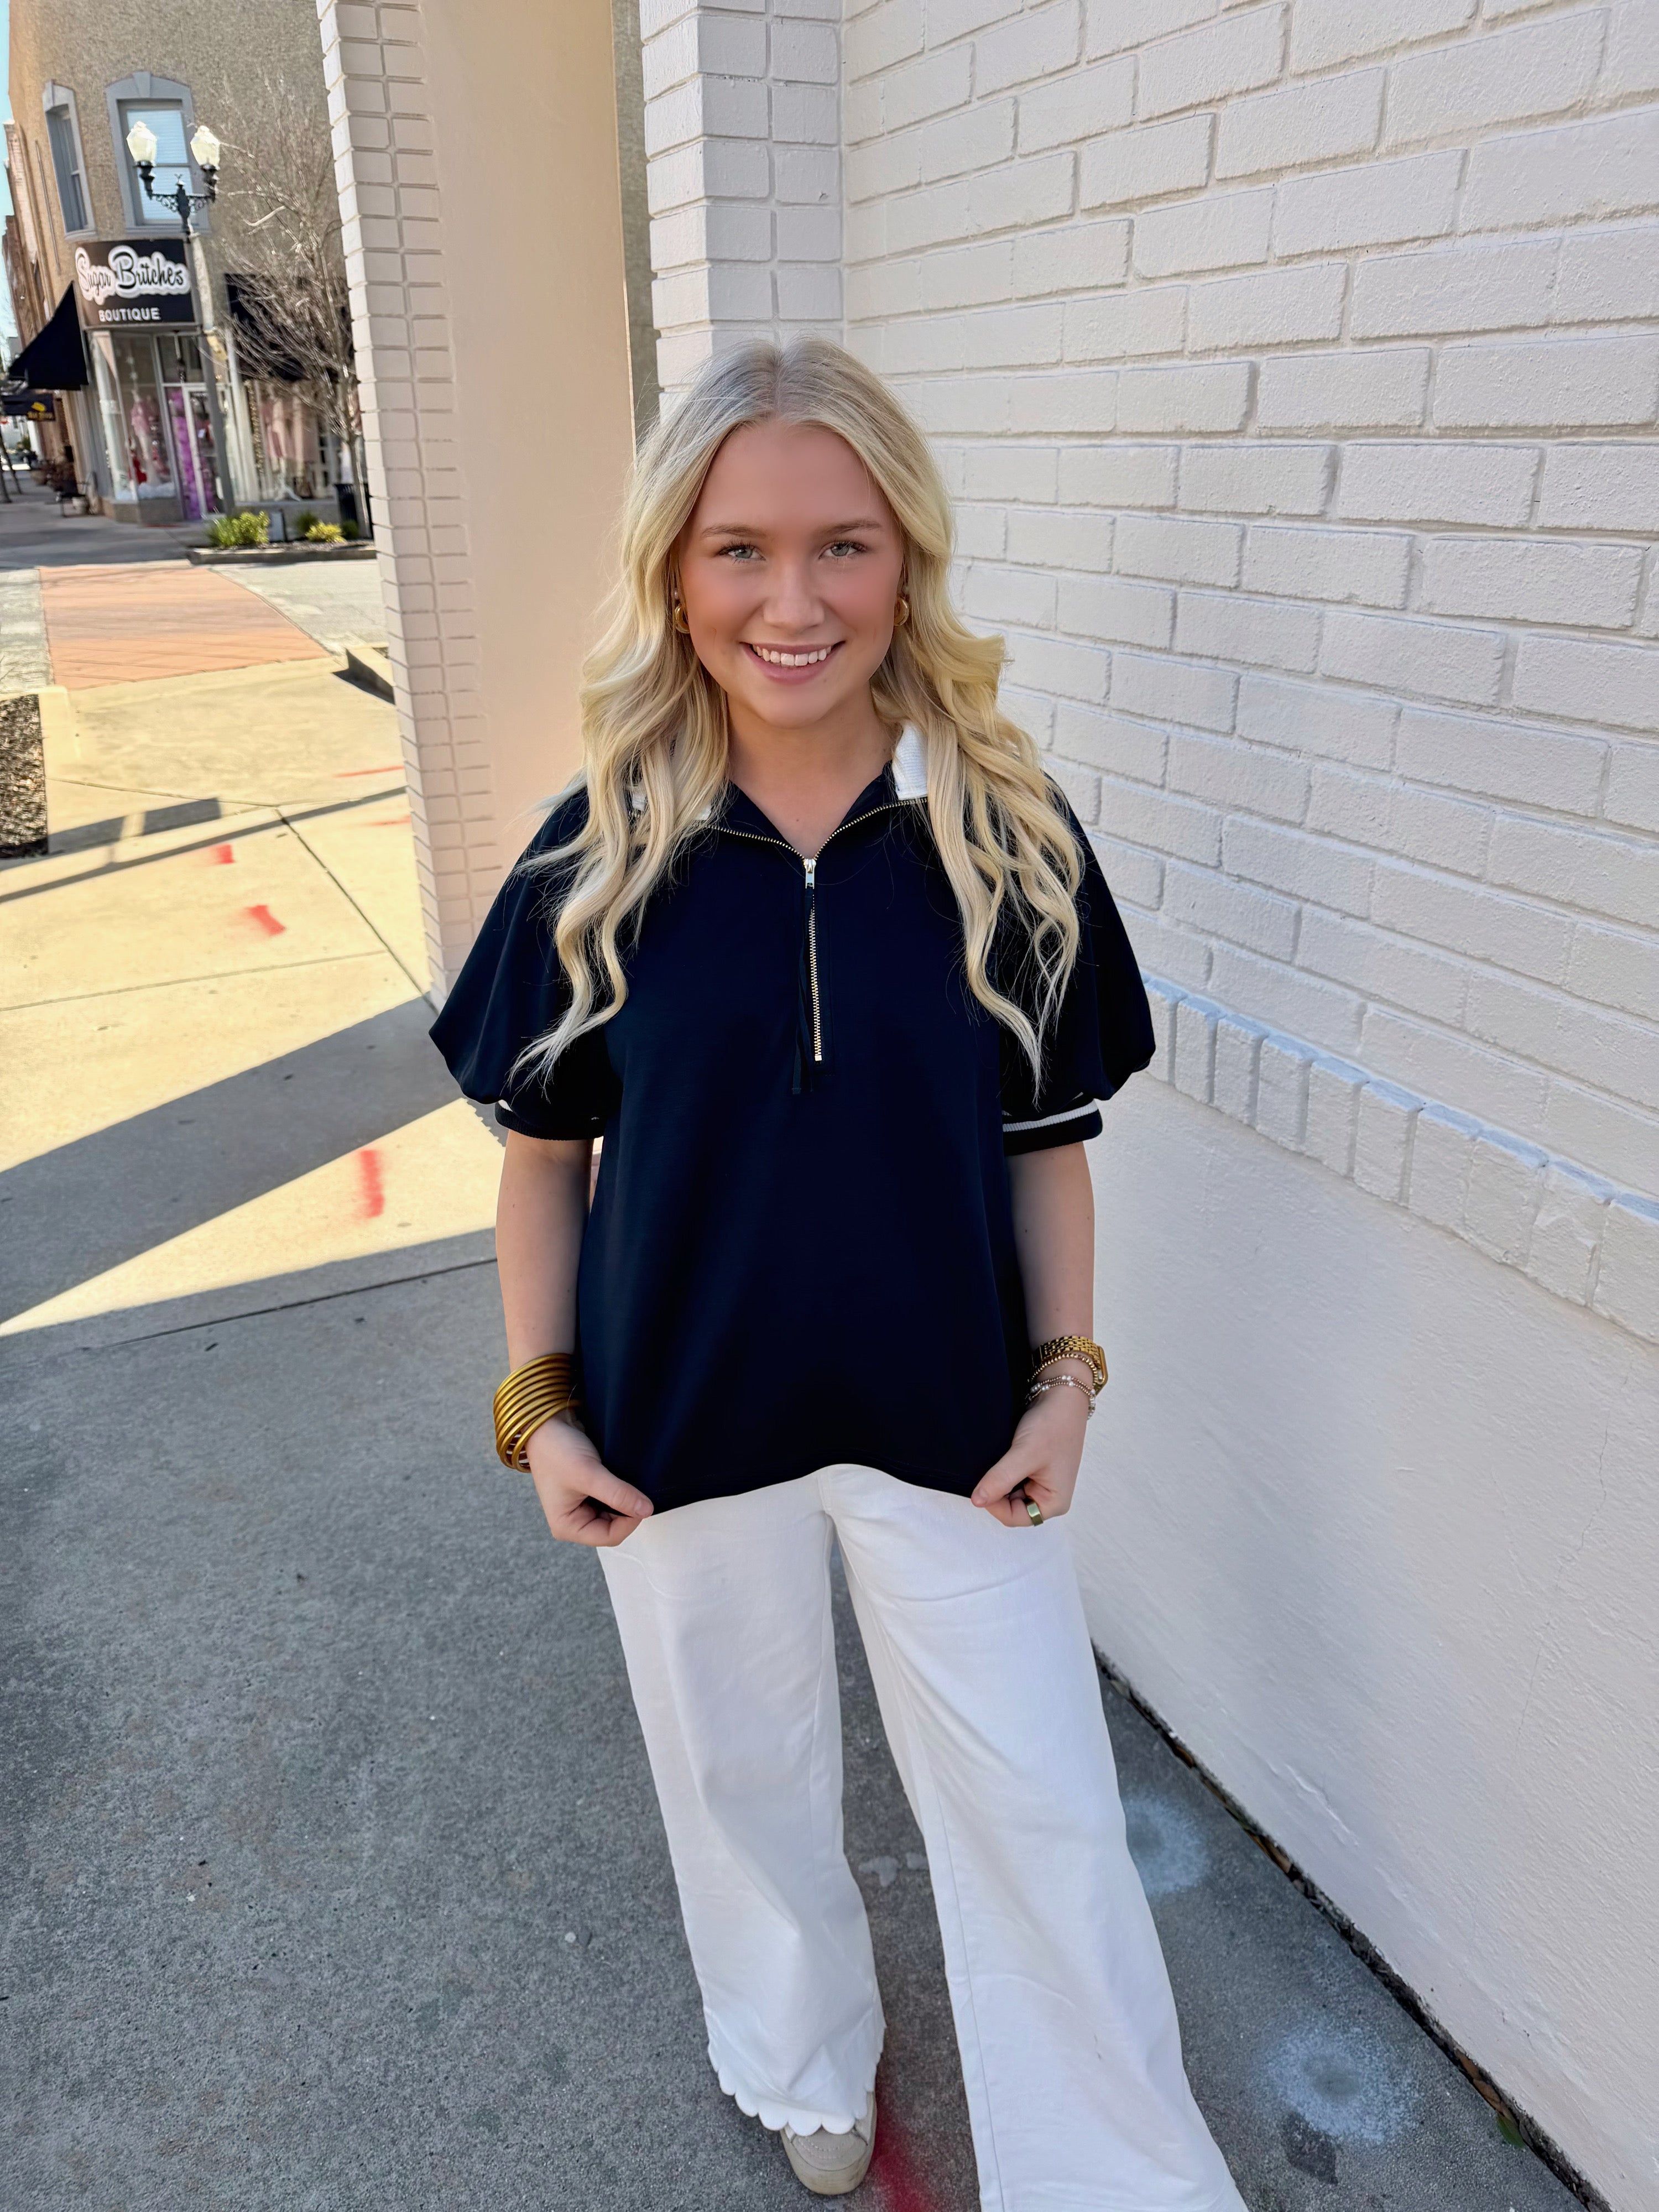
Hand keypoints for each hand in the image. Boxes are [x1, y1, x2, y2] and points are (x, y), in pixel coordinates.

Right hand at [524, 1411, 653, 1546]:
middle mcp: (574, 1521)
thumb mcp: (588, 1474)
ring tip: (625, 1480)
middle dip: (627, 1510)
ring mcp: (581, 1506)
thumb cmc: (556, 1450)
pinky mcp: (589, 1492)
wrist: (547, 1422)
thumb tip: (647, 1510)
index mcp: (567, 1526)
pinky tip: (622, 1477)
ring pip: (616, 1513)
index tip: (641, 1500)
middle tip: (633, 1487)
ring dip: (625, 1499)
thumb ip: (618, 1494)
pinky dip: (621, 1490)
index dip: (629, 1521)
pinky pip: (612, 1499)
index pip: (610, 1537)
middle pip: (614, 1527)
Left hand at [971, 1378, 1089, 1526]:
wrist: (1060, 1394)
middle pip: (1010, 1507)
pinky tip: (1001, 1456)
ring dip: (999, 1479)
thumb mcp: (1024, 1454)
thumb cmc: (1053, 1424)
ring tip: (999, 1459)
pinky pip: (1011, 1480)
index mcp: (1055, 1502)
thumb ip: (1000, 1479)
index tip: (983, 1483)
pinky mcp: (1033, 1471)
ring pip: (1008, 1493)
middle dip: (997, 1490)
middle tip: (993, 1466)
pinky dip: (1002, 1471)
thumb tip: (977, 1501)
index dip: (994, 1504)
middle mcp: (1049, 1497)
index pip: (1014, 1517)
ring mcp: (1041, 1484)